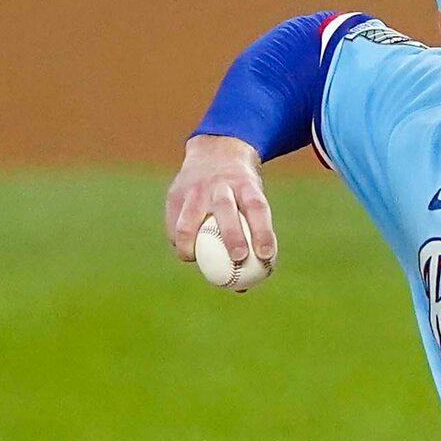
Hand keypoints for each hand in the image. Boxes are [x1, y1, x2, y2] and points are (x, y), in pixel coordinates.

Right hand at [165, 135, 275, 265]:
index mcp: (245, 186)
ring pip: (189, 218)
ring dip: (189, 242)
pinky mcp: (176, 193)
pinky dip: (177, 240)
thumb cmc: (239, 192)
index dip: (262, 232)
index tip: (266, 256)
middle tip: (237, 259)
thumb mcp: (251, 203)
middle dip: (232, 236)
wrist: (214, 153)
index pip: (257, 209)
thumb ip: (249, 241)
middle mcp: (221, 185)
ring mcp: (196, 188)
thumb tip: (242, 287)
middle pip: (226, 210)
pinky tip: (184, 251)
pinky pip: (174, 224)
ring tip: (191, 259)